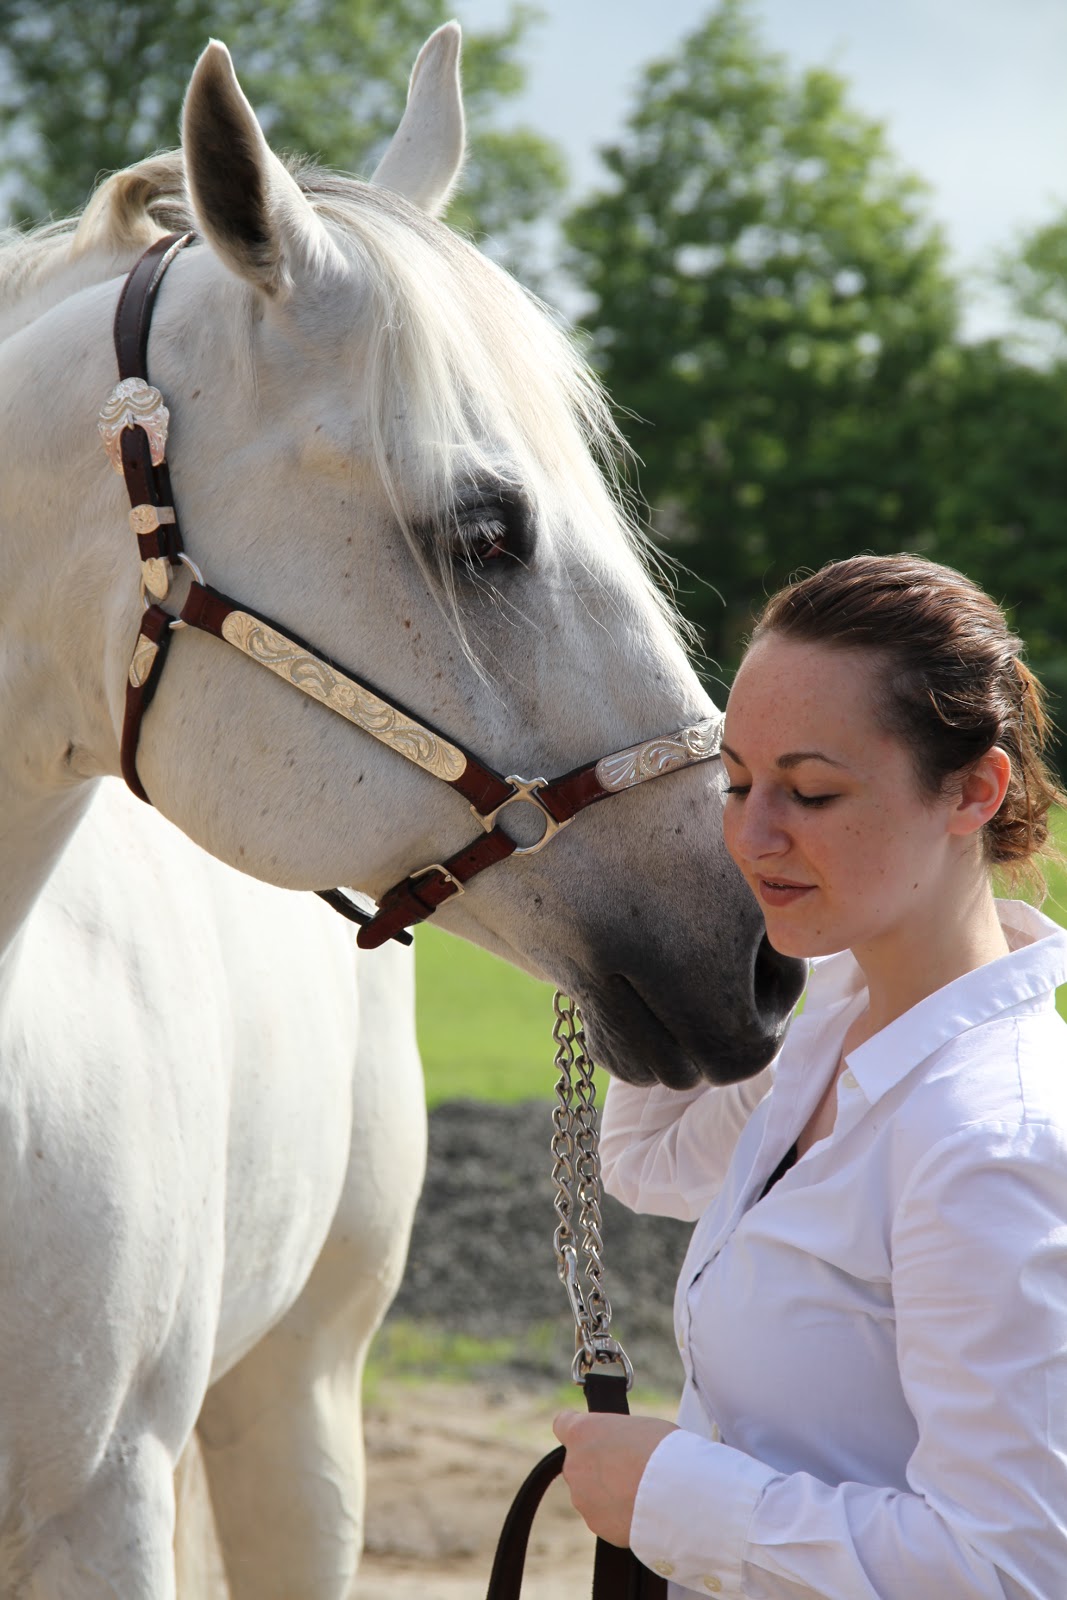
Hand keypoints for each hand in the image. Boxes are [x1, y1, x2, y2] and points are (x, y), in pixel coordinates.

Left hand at [552, 1409, 677, 1546]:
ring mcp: (582, 1498)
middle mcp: (574, 1464)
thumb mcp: (637, 1426)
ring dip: (607, 1493)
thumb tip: (618, 1447)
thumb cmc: (661, 1450)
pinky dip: (617, 1515)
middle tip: (629, 1468)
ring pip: (590, 1493)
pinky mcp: (595, 1525)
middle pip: (580, 1463)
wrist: (675, 1495)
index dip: (577, 1429)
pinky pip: (603, 1516)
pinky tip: (640, 1510)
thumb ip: (615, 1437)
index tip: (592, 1435)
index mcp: (581, 1432)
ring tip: (640, 1492)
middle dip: (598, 1466)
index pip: (562, 1424)